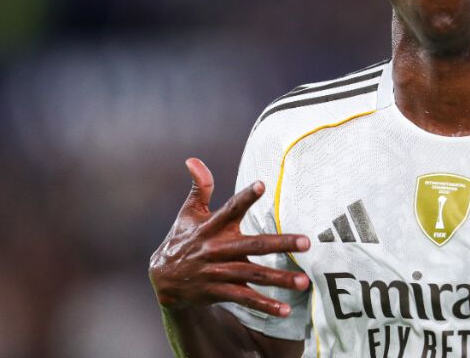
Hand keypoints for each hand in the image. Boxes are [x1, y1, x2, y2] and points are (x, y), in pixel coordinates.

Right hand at [149, 158, 310, 316]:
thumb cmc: (182, 239)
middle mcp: (217, 249)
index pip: (230, 208)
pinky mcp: (219, 291)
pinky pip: (245, 299)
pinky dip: (265, 306)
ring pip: (253, 275)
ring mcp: (219, 272)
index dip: (245, 197)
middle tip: (306, 242)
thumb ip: (199, 187)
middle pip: (253, 245)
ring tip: (304, 281)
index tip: (262, 185)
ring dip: (280, 279)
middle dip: (281, 243)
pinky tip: (286, 310)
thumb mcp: (188, 213)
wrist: (163, 280)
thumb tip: (193, 159)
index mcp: (212, 226)